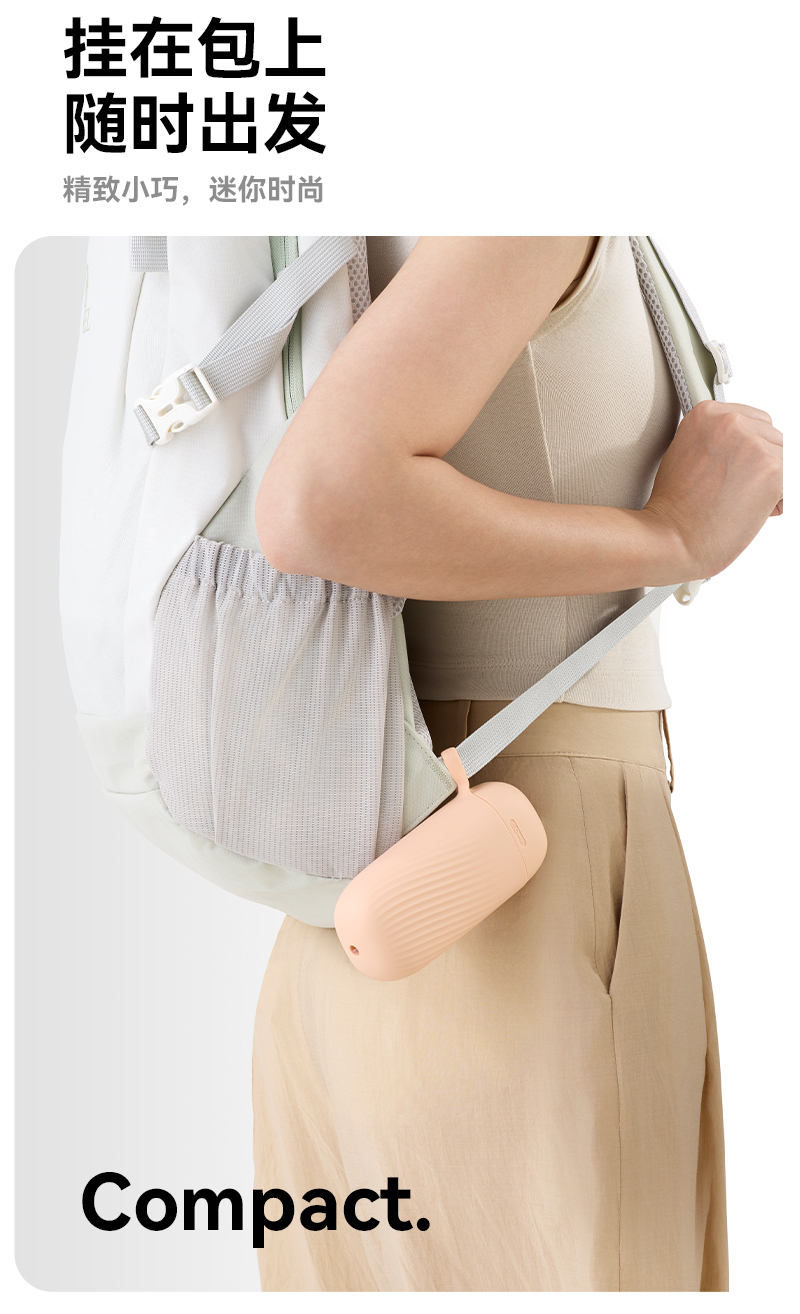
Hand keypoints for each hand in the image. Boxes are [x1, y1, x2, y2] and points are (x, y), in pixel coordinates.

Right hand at [641, 400, 782, 580]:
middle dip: (761, 467)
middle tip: (729, 492)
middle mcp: (730, 421)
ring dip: (771, 484)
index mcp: (707, 413)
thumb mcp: (688, 456)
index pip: (756, 422)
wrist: (670, 540)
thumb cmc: (675, 510)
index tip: (733, 472)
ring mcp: (752, 444)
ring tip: (736, 502)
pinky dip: (777, 502)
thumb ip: (720, 443)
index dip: (749, 453)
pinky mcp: (772, 470)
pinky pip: (792, 483)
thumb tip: (747, 449)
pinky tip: (748, 511)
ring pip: (786, 460)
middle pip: (774, 439)